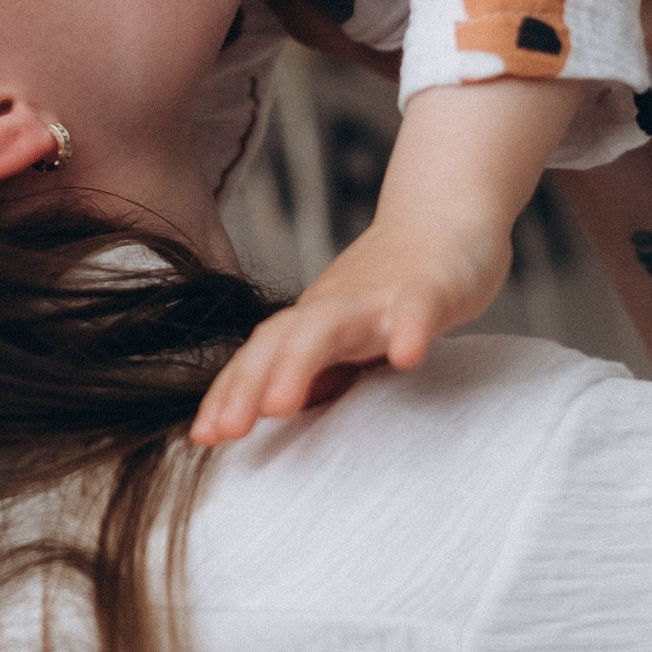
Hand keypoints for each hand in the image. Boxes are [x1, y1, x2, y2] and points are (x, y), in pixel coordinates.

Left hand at [192, 207, 511, 444]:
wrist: (447, 214)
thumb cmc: (396, 286)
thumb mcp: (347, 337)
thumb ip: (314, 371)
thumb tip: (273, 412)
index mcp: (313, 323)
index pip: (259, 357)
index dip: (230, 394)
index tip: (204, 437)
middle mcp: (336, 307)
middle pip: (280, 342)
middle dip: (247, 386)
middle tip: (226, 431)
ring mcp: (380, 296)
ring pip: (331, 326)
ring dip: (298, 364)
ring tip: (280, 406)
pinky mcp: (431, 286)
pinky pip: (417, 307)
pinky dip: (409, 329)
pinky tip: (407, 356)